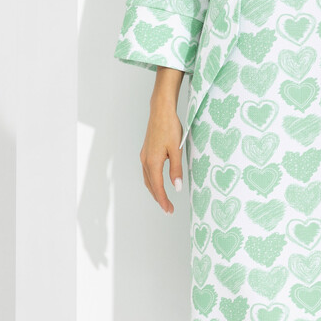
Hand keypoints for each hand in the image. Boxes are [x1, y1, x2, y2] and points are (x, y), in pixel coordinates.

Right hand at [141, 98, 183, 214]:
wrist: (160, 111)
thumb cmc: (169, 127)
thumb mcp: (176, 149)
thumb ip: (176, 169)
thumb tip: (176, 188)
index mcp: (153, 162)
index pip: (158, 187)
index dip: (163, 200)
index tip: (169, 210)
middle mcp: (145, 160)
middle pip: (150, 185)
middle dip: (159, 198)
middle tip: (168, 209)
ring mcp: (144, 156)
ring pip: (147, 179)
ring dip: (154, 190)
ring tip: (163, 199)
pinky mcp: (146, 151)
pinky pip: (147, 171)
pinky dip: (152, 181)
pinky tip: (158, 182)